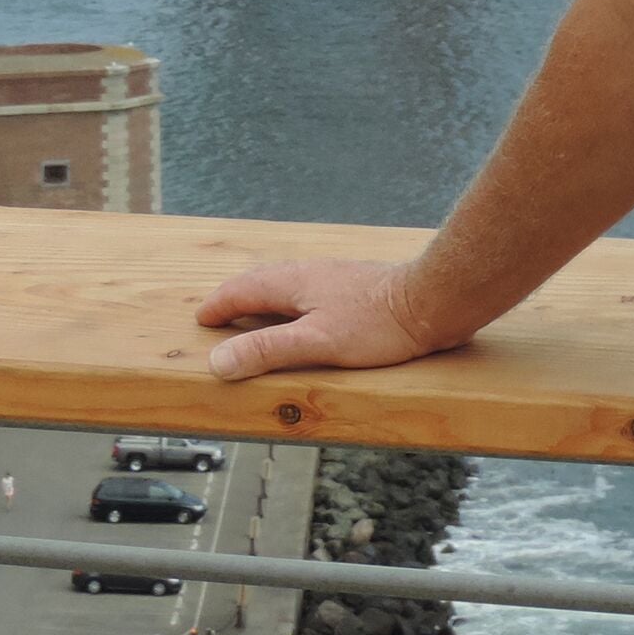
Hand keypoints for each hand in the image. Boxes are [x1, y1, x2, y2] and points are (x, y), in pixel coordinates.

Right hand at [194, 258, 455, 381]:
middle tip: (219, 317)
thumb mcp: (315, 343)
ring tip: (254, 319)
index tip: (202, 319)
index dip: (219, 306)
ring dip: (263, 302)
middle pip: (260, 283)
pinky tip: (302, 319)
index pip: (241, 290)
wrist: (431, 302)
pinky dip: (289, 306)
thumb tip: (219, 361)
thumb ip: (268, 351)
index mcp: (292, 283)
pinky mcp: (351, 288)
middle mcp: (308, 274)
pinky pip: (306, 293)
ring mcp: (331, 278)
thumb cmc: (377, 324)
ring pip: (285, 286)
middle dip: (236, 300)